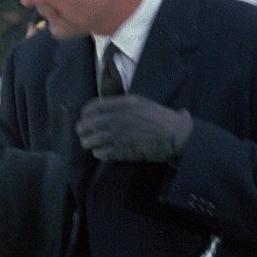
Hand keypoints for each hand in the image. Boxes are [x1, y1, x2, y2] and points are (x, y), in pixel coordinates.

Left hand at [76, 94, 192, 161]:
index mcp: (122, 104)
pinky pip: (103, 153)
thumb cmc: (158, 117)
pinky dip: (99, 153)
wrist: (175, 134)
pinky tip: (101, 152)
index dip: (85, 114)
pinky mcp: (124, 151)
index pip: (92, 107)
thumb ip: (120, 105)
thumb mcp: (139, 102)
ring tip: (90, 144)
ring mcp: (120, 136)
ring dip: (88, 143)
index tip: (85, 118)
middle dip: (82, 130)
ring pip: (92, 141)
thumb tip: (101, 109)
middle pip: (88, 125)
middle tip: (83, 134)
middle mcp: (118, 118)